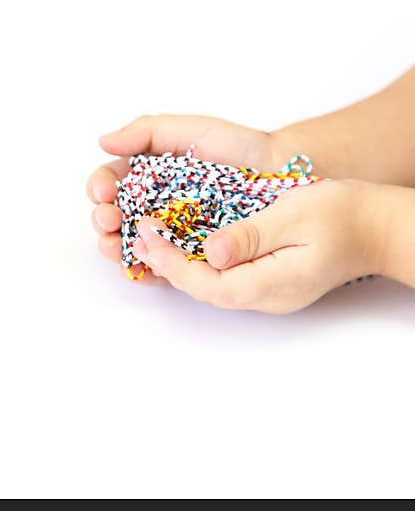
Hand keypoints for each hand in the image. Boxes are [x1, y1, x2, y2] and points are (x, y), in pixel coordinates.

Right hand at [88, 115, 280, 282]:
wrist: (278, 172)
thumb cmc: (235, 148)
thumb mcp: (188, 131)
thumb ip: (145, 132)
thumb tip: (104, 142)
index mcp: (143, 176)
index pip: (109, 183)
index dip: (100, 188)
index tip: (105, 191)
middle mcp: (149, 205)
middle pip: (111, 217)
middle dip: (103, 220)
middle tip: (110, 219)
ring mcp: (166, 233)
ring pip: (128, 244)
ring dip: (115, 247)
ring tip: (116, 244)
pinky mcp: (185, 256)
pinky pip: (157, 268)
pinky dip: (143, 270)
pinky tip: (139, 266)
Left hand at [130, 180, 380, 312]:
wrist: (374, 226)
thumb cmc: (342, 215)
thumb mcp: (295, 215)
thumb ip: (252, 235)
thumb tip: (210, 252)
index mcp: (271, 284)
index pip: (207, 284)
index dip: (171, 262)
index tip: (147, 234)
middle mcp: (263, 296)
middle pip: (201, 289)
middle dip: (164, 264)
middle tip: (136, 234)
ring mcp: (263, 291)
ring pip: (207, 285)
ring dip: (173, 265)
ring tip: (145, 239)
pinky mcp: (262, 279)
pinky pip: (219, 277)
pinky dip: (192, 262)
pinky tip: (174, 243)